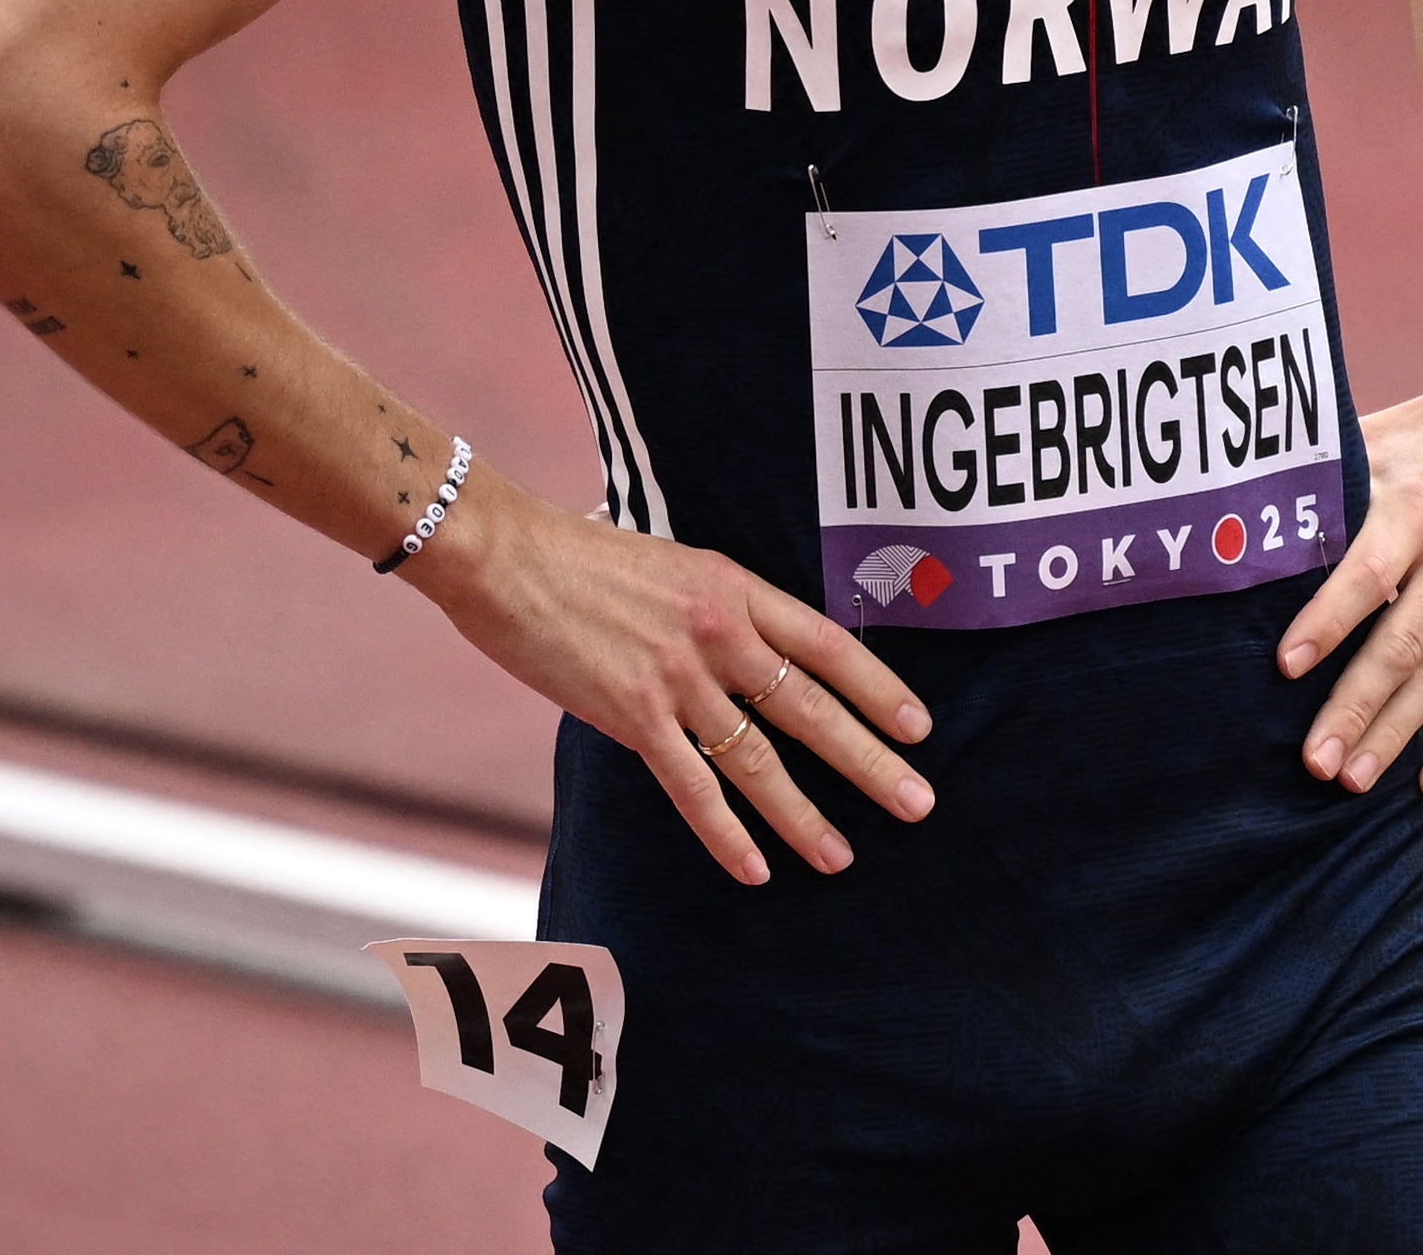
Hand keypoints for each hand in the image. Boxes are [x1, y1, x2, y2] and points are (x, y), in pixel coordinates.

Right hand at [409, 475, 934, 885]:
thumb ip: (711, 604)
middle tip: (918, 804)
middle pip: (811, 707)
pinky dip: (726, 833)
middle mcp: (718, 631)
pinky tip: (755, 868)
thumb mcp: (669, 564)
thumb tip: (743, 643)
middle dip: (869, 761)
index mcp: (733, 586)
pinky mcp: (631, 714)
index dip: (878, 689)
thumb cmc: (577, 555)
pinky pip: (691, 787)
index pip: (827, 644)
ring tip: (841, 856)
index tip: (918, 727)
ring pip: (758, 759)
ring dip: (804, 814)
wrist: (504, 554)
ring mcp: (677, 676)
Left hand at [1277, 307, 1422, 799]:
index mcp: (1417, 509)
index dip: (1325, 623)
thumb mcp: (1378, 439)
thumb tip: (1242, 514)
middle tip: (1313, 761)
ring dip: (1397, 735)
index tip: (1284, 668)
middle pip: (1400, 645)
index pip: (1365, 576)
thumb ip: (1322, 480)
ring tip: (1351, 781)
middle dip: (1353, 708)